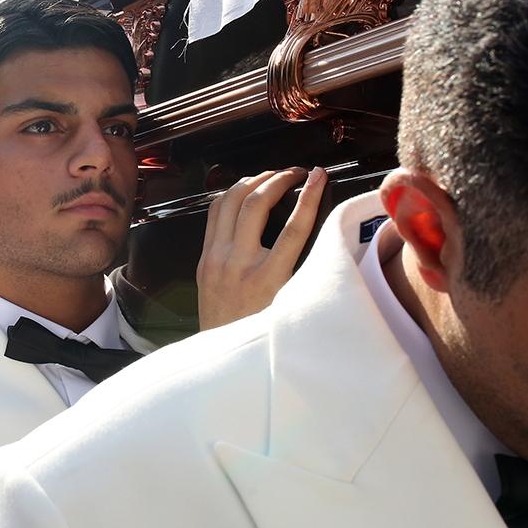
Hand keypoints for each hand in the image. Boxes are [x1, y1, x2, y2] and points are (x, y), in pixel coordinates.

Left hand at [196, 166, 325, 330]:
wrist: (221, 355)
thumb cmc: (261, 331)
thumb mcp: (291, 304)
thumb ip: (303, 269)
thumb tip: (323, 232)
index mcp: (267, 279)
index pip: (294, 227)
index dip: (310, 197)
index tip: (319, 176)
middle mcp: (238, 264)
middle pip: (256, 204)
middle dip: (278, 179)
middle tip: (296, 172)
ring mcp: (216, 259)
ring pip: (229, 201)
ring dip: (252, 181)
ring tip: (272, 176)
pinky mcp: (203, 259)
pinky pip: (214, 214)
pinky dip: (230, 196)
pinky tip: (244, 191)